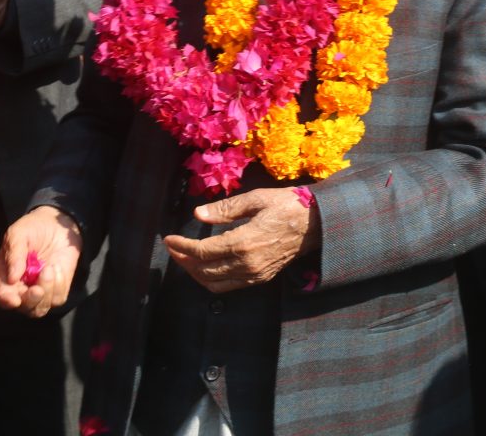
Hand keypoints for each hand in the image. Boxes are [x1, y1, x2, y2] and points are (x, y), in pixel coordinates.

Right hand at [0, 206, 82, 317]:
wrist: (59, 224)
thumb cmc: (33, 228)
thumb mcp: (19, 233)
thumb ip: (13, 253)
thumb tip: (10, 278)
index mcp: (3, 276)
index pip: (2, 294)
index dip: (6, 299)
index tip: (14, 299)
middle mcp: (19, 289)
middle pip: (21, 307)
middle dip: (29, 300)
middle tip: (37, 289)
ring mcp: (38, 291)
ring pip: (39, 309)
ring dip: (46, 291)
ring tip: (49, 268)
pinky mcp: (56, 290)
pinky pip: (57, 299)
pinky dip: (59, 285)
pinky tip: (57, 267)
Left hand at [163, 188, 319, 292]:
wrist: (316, 223)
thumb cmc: (287, 205)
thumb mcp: (256, 199)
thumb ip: (225, 209)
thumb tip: (199, 214)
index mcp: (244, 242)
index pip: (202, 251)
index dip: (181, 246)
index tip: (168, 238)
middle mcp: (247, 264)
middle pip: (204, 270)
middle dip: (183, 260)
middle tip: (173, 247)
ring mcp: (255, 275)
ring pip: (214, 284)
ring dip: (195, 273)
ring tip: (184, 258)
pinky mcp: (261, 278)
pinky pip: (229, 286)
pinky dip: (211, 280)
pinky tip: (206, 267)